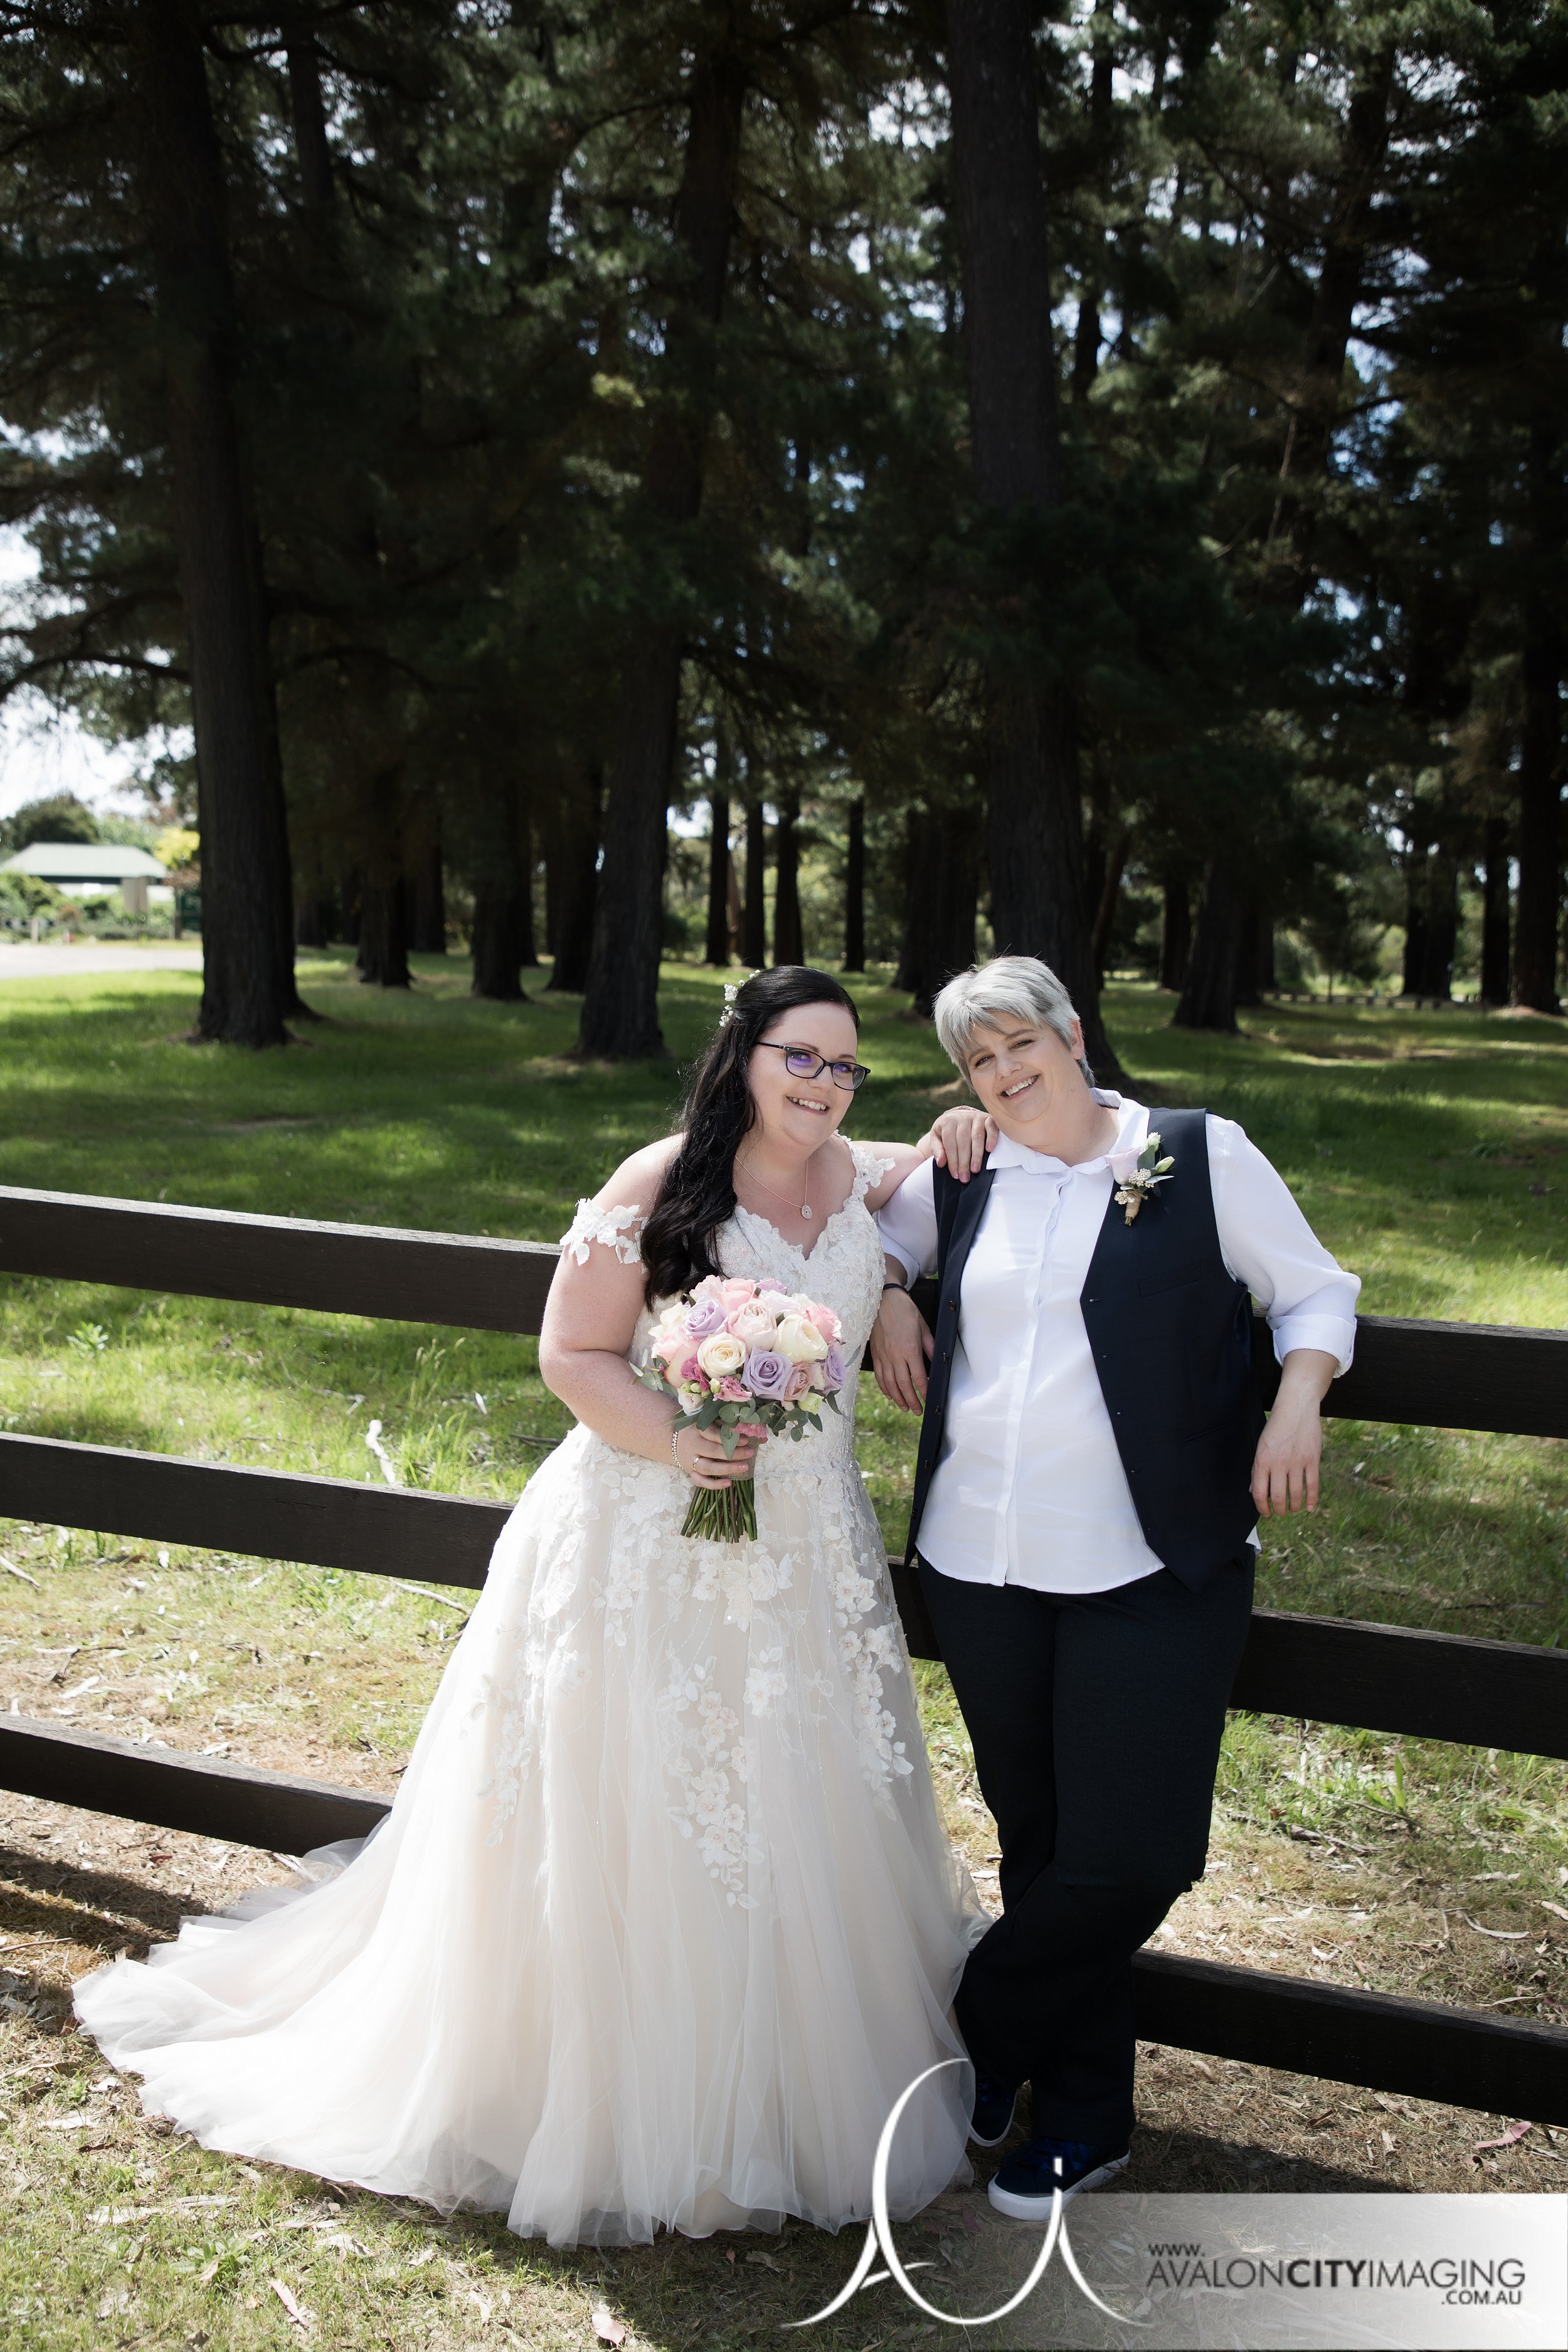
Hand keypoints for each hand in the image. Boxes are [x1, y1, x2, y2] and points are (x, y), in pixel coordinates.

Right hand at [674, 1419, 764, 1489]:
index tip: (746, 1439)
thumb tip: (761, 1437)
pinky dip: (714, 1485)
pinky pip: (700, 1481)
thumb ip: (732, 1427)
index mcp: (697, 1429)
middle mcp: (692, 1445)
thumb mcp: (711, 1423)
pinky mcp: (690, 1473)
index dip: (730, 1437)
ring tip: (744, 1468)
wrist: (674, 1441)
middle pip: (712, 1451)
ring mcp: (690, 1461)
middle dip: (732, 1453)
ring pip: (706, 1467)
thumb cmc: (699, 1430)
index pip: (713, 1433)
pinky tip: (729, 1484)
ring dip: (726, 1469)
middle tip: (749, 1453)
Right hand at [870, 1287, 933, 1412]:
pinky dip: (884, 1388)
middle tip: (917, 1411)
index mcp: (910, 1349)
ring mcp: (884, 1356)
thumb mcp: (923, 1327)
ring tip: (904, 1408)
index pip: (919, 1377)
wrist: (883, 1300)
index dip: (924, 1391)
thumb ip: (930, 1346)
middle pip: (903, 1385)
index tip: (929, 1400)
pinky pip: (879, 1376)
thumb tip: (937, 1360)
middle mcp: (895, 1356)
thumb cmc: (905, 1311)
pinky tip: (890, 1394)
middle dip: (911, 1401)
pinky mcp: (876, 1354)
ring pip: (890, 1384)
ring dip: (897, 1398)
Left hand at [927, 1104, 996, 1181]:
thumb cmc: (948, 1129)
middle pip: (963, 1142)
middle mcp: (962, 1117)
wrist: (959, 1116)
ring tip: (975, 1169)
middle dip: (964, 1162)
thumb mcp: (937, 1137)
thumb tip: (941, 1162)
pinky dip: (992, 1138)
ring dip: (977, 1155)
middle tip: (965, 1177)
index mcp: (947, 1121)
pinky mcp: (988, 1117)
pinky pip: (991, 1127)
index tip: (955, 1174)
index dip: (952, 1161)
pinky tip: (990, 1150)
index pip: (950, 1144)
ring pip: (977, 1137)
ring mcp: (976, 1116)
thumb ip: (937, 1150)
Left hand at [1250, 1349, 1335, 1517]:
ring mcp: (1297, 1462)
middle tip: (1280, 1513)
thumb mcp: (1261, 1445)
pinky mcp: (1312, 1459)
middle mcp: (1279, 1463)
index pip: (1259, 1492)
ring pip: (1296, 1494)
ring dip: (1294, 1507)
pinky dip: (1311, 1499)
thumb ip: (1257, 1469)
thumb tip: (1254, 1491)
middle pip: (1278, 1496)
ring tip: (1293, 1510)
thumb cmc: (1276, 1427)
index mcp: (1262, 1460)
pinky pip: (1312, 1485)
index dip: (1262, 1507)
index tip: (1265, 1513)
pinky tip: (1309, 1507)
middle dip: (1278, 1510)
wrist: (1296, 1407)